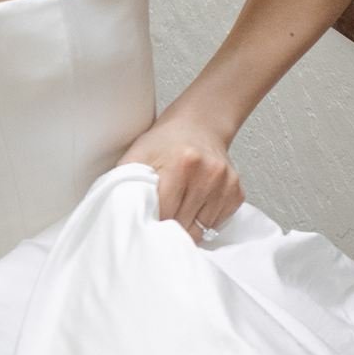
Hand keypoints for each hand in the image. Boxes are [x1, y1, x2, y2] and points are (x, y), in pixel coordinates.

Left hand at [118, 117, 243, 238]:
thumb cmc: (164, 143)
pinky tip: (193, 206)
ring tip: (175, 210)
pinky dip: (203, 221)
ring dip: (186, 226)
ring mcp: (225, 183)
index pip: (165, 213)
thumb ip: (126, 183)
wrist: (198, 125)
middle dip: (168, 227)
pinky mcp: (236, 191)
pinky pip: (217, 223)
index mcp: (182, 164)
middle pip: (184, 224)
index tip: (144, 224)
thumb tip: (118, 215)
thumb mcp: (137, 155)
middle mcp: (208, 173)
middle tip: (158, 219)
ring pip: (201, 229)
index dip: (151, 223)